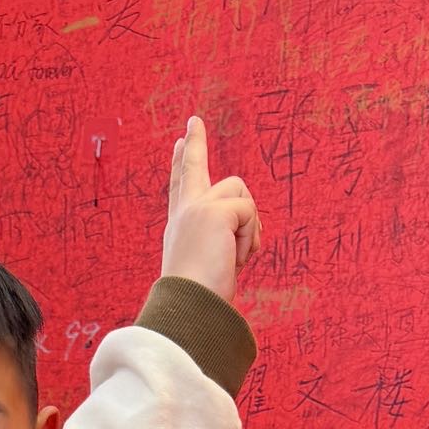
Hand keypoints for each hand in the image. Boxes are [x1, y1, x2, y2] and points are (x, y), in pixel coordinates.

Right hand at [161, 117, 261, 304]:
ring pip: (241, 193)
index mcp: (181, 224)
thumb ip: (223, 241)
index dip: (180, 162)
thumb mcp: (211, 265)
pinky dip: (249, 238)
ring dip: (248, 227)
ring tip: (233, 256)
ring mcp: (197, 207)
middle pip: (192, 168)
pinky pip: (249, 212)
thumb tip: (246, 221)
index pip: (181, 187)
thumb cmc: (201, 298)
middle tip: (193, 122)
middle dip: (194, 144)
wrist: (191, 306)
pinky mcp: (214, 210)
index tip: (180, 140)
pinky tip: (235, 258)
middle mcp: (185, 211)